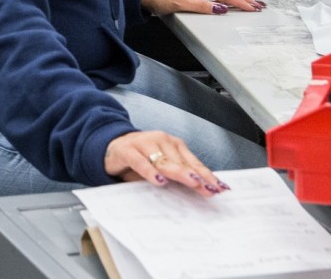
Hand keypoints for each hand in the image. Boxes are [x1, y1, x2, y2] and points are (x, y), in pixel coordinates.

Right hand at [105, 130, 228, 196]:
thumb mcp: (160, 167)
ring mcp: (143, 143)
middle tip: (209, 188)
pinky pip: (140, 162)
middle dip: (197, 175)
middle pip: (181, 161)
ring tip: (192, 182)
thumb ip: (176, 175)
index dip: (206, 174)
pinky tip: (159, 181)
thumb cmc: (140, 159)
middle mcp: (161, 140)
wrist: (110, 146)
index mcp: (172, 144)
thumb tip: (198, 189)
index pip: (193, 161)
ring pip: (164, 160)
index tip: (219, 187)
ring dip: (179, 172)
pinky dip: (150, 172)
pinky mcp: (127, 150)